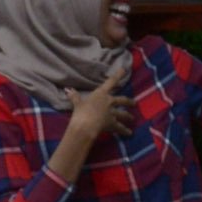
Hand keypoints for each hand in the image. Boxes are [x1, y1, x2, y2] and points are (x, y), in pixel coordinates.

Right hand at [48, 62, 131, 179]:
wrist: (86, 125)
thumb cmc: (81, 112)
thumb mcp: (77, 103)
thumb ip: (74, 96)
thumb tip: (67, 90)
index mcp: (101, 94)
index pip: (111, 82)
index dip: (118, 75)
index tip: (124, 69)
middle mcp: (109, 102)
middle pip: (122, 100)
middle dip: (128, 101)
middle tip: (134, 103)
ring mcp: (112, 113)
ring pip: (123, 114)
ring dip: (128, 116)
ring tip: (132, 118)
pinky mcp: (112, 123)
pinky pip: (120, 127)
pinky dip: (124, 130)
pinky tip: (129, 133)